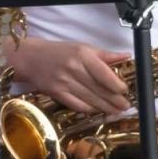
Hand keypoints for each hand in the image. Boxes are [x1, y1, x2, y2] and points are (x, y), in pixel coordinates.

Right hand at [11, 38, 130, 113]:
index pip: (103, 73)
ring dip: (105, 107)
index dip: (116, 85)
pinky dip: (89, 109)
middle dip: (114, 100)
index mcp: (82, 55)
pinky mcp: (56, 94)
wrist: (31, 58)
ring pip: (89, 99)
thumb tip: (125, 56)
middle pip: (98, 89)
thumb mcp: (83, 48)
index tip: (124, 90)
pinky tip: (98, 111)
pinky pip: (76, 105)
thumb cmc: (60, 52)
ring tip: (116, 111)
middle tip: (125, 106)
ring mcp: (64, 83)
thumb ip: (104, 55)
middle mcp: (73, 69)